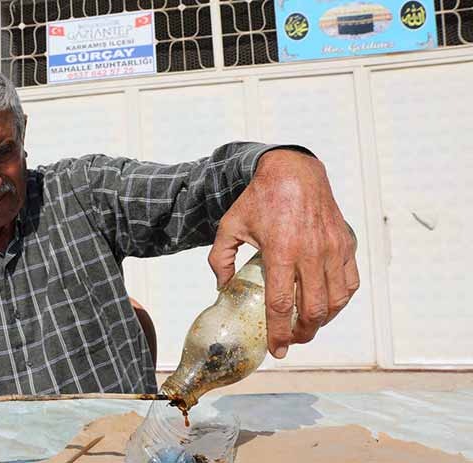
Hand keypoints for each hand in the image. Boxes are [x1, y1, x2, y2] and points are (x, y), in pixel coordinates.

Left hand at [207, 149, 359, 357]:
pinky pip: (350, 282)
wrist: (293, 171)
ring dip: (323, 320)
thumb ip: (219, 259)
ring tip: (308, 325)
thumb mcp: (229, 226)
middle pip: (313, 310)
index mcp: (281, 251)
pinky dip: (340, 300)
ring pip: (336, 300)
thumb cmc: (259, 198)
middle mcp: (311, 253)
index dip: (279, 333)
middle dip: (303, 333)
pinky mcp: (345, 243)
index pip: (282, 305)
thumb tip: (221, 288)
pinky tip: (327, 304)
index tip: (278, 350)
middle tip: (292, 340)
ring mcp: (333, 249)